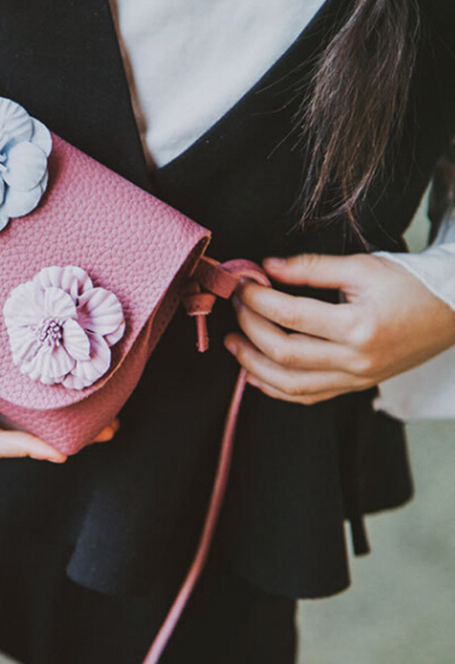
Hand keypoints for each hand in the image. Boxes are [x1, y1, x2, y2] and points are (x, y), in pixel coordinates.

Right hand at [0, 320, 119, 460]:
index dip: (23, 447)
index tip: (59, 452)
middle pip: (20, 426)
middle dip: (63, 434)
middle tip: (110, 428)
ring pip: (25, 403)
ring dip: (65, 408)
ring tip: (110, 405)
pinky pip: (18, 375)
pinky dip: (47, 378)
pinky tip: (75, 365)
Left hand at [223, 253, 454, 404]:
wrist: (453, 311)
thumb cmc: (410, 285)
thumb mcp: (362, 266)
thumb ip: (311, 268)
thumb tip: (267, 267)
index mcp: (359, 327)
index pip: (291, 316)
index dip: (258, 300)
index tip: (240, 285)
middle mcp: (356, 360)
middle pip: (285, 353)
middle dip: (249, 328)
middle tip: (234, 306)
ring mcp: (356, 379)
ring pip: (291, 385)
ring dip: (254, 364)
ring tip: (232, 343)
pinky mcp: (355, 386)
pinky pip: (308, 397)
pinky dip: (276, 388)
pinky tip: (254, 374)